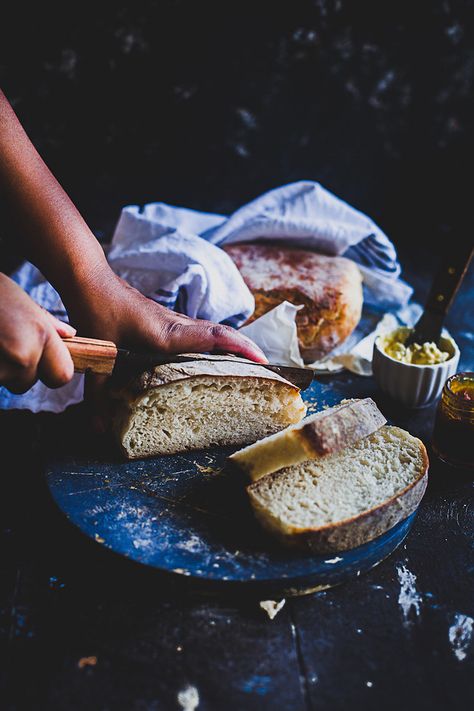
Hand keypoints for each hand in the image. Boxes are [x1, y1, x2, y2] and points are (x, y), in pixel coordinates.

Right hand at [0, 273, 75, 392]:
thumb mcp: (19, 298)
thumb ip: (45, 322)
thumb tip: (69, 334)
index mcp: (41, 335)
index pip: (62, 376)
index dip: (49, 371)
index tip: (36, 360)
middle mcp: (23, 354)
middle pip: (25, 384)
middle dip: (14, 371)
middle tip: (0, 342)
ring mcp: (0, 367)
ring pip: (2, 382)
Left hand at [61, 265, 265, 430]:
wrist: (93, 281)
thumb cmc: (98, 313)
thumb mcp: (100, 359)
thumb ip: (99, 396)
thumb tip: (96, 431)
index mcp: (168, 334)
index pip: (214, 337)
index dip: (241, 348)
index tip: (264, 362)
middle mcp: (179, 326)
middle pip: (223, 336)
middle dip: (249, 353)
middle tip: (268, 375)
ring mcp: (177, 322)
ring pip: (215, 334)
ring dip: (235, 348)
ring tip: (251, 371)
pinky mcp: (171, 322)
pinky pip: (203, 333)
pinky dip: (218, 345)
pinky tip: (216, 362)